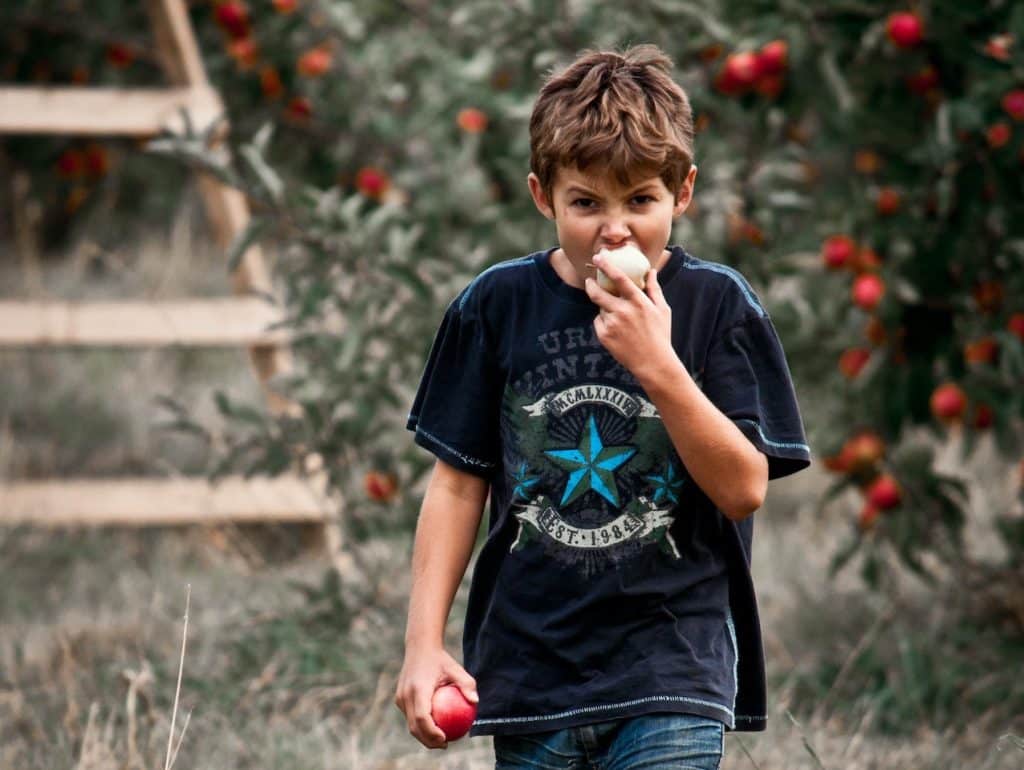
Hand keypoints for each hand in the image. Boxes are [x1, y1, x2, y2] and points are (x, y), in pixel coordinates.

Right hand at [394, 644, 478, 749]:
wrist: (419, 647)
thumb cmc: (441, 659)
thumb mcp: (456, 668)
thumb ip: (466, 684)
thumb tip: (476, 701)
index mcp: (418, 689)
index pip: (422, 717)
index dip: (431, 733)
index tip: (445, 739)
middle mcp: (405, 695)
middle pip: (414, 726)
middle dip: (428, 741)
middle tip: (445, 745)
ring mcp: (400, 698)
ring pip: (410, 723)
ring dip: (423, 735)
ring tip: (440, 741)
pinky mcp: (399, 698)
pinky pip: (410, 716)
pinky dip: (420, 725)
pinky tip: (435, 728)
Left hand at [585, 250, 675, 383]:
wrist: (653, 363)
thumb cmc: (661, 335)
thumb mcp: (663, 310)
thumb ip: (654, 289)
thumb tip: (651, 270)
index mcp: (638, 302)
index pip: (619, 278)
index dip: (606, 265)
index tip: (599, 256)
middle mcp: (623, 311)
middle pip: (598, 292)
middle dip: (591, 285)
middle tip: (589, 281)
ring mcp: (612, 324)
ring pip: (600, 309)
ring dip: (605, 309)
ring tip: (620, 320)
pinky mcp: (604, 336)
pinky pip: (599, 322)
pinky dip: (604, 323)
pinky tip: (617, 332)